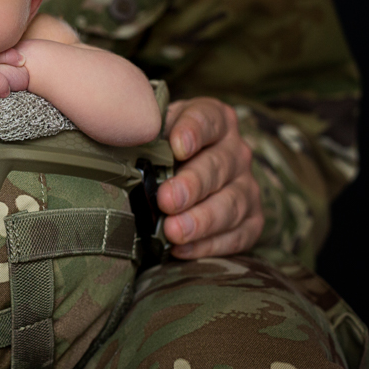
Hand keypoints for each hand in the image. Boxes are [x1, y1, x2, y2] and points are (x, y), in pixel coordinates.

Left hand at [155, 97, 262, 258]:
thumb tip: (119, 138)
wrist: (193, 174)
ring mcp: (245, 187)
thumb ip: (144, 133)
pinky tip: (183, 249)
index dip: (193, 132)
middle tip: (167, 200)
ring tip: (174, 231)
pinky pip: (237, 235)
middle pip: (217, 166)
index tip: (177, 147)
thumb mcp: (156, 131)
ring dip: (201, 220)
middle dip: (192, 185)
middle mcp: (235, 152)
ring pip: (230, 203)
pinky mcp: (250, 220)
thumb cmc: (165, 150)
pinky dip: (209, 245)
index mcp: (215, 121)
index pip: (207, 119)